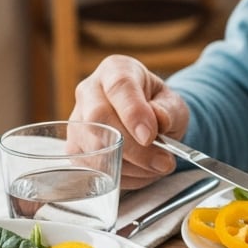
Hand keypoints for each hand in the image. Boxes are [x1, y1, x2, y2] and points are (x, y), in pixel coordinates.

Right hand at [70, 55, 190, 189]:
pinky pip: (92, 169)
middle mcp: (89, 92)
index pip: (120, 87)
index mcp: (115, 70)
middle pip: (98, 119)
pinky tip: (140, 172)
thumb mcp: (173, 104)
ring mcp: (76, 121)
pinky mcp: (74, 148)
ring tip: (157, 167)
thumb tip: (159, 121)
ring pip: (93, 149)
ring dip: (131, 167)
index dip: (133, 113)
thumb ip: (168, 111)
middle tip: (162, 161)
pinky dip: (121, 177)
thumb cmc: (158, 107)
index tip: (150, 136)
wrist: (146, 121)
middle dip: (133, 148)